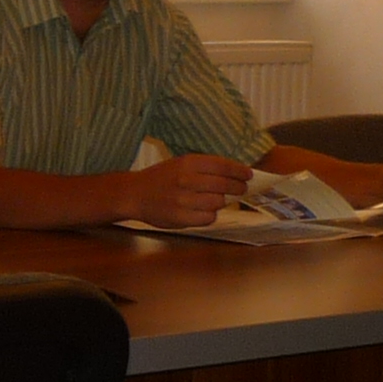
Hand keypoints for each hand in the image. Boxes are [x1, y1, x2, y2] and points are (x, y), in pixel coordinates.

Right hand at [121, 155, 252, 229]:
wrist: (134, 194)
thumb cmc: (161, 178)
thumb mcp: (180, 163)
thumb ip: (205, 168)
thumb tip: (235, 174)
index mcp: (188, 163)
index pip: (222, 166)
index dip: (239, 171)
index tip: (248, 175)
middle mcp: (186, 180)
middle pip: (224, 185)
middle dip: (237, 188)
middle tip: (241, 189)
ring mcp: (183, 200)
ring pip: (218, 202)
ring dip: (220, 202)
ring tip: (214, 200)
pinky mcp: (181, 217)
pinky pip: (208, 218)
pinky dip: (210, 215)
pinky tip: (203, 211)